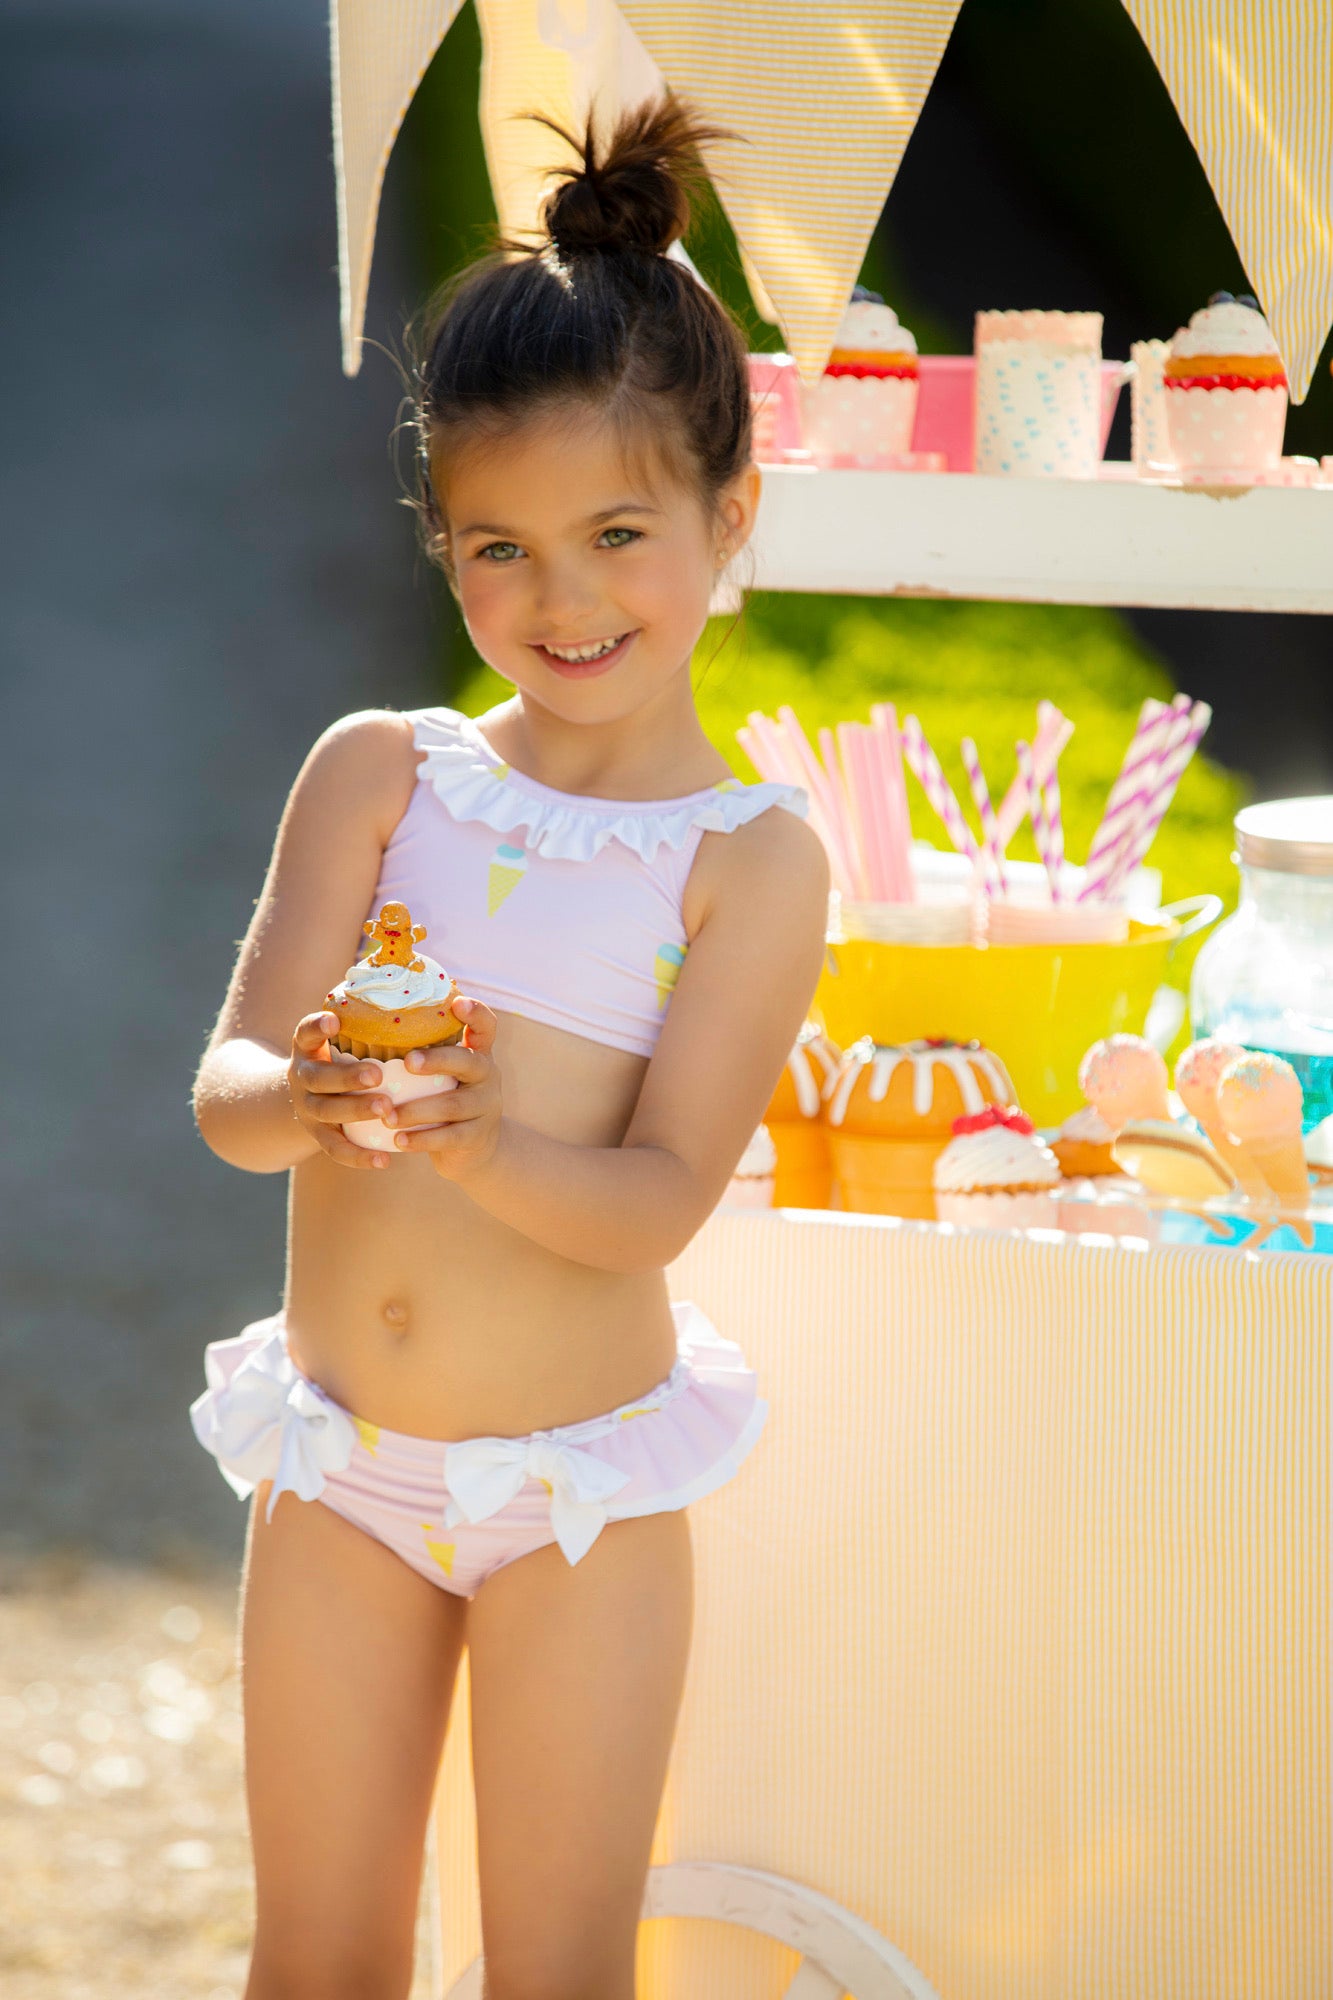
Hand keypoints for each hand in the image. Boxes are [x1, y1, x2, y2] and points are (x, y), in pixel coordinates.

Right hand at [287, 1012, 393, 1169]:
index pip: (305, 1032)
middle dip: (348, 1077)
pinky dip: (359, 1156)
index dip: (316, 1027)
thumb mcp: (341, 1039)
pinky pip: (336, 1149)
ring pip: (328, 1112)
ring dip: (356, 1111)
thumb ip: (366, 1023)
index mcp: (307, 1048)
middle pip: (320, 1078)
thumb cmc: (341, 1059)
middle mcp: (303, 1077)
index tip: (334, 1021)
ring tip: (386, 1108)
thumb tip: (426, 998)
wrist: (306, 1096)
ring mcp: (308, 1109)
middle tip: (377, 1075)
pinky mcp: (318, 1135)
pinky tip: (385, 1160)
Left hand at [387, 999, 501, 1181]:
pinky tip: (398, 1142)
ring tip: (388, 1116)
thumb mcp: (443, 1073)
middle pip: (468, 1061)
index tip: (457, 1003)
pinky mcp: (478, 1136)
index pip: (486, 1025)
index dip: (475, 1012)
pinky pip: (450, 1137)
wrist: (474, 1149)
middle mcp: (487, 1075)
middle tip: (407, 1062)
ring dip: (417, 1110)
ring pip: (454, 1105)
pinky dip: (422, 1140)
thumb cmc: (444, 1098)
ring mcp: (486, 1106)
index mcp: (478, 1053)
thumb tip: (363, 1022)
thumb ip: (422, 1052)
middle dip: (437, 1060)